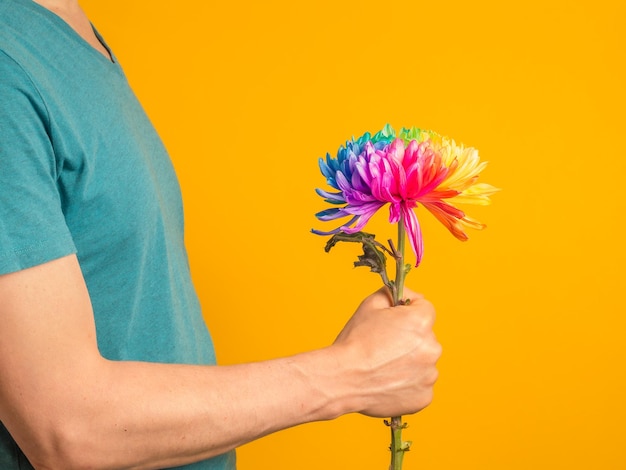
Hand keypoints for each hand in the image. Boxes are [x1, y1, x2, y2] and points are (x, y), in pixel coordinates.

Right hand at [331, 287, 441, 417]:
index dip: (407, 311)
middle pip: (425, 337)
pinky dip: (408, 384)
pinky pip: (420, 385)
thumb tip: (403, 295)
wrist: (343, 378)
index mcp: (421, 321)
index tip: (394, 320)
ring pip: (423, 362)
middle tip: (384, 346)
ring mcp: (429, 375)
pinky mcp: (424, 397)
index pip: (424, 308)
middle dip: (409, 338)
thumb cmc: (355, 342)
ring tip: (384, 366)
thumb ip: (391, 293)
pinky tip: (388, 382)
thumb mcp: (370, 305)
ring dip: (409, 362)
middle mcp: (432, 347)